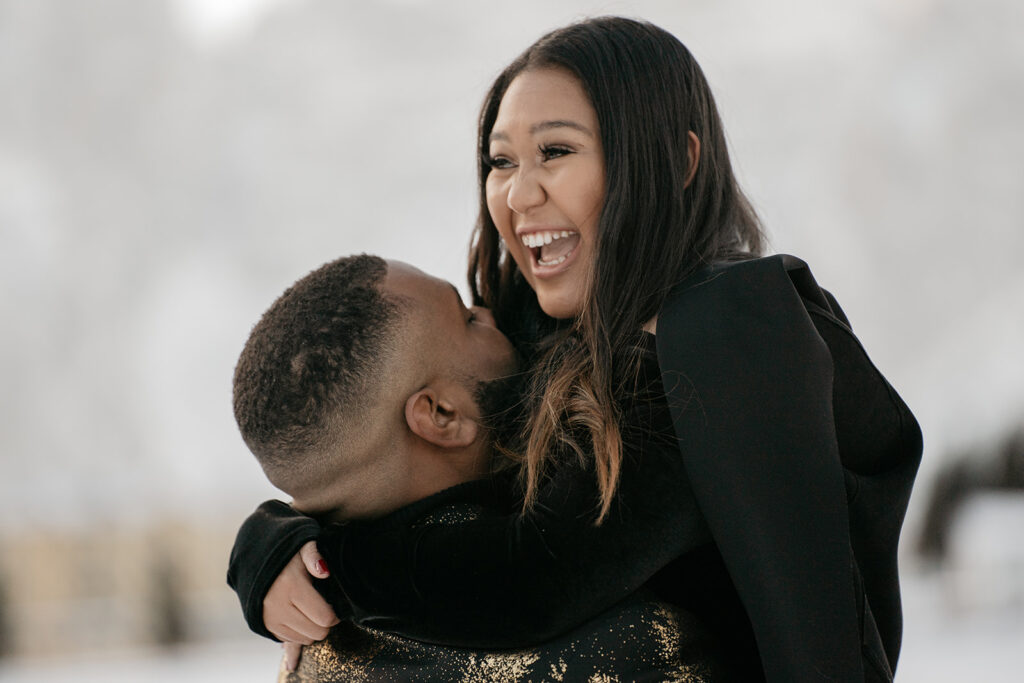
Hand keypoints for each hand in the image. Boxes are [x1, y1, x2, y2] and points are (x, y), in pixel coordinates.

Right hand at [263, 541, 339, 670]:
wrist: (256, 560)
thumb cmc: (287, 554)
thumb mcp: (302, 546)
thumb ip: (314, 555)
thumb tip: (325, 572)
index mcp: (291, 586)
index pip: (325, 618)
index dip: (336, 614)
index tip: (334, 604)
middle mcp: (278, 606)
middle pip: (317, 632)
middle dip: (325, 622)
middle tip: (323, 605)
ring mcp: (270, 619)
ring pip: (306, 639)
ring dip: (313, 627)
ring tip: (310, 608)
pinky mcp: (265, 627)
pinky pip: (292, 639)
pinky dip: (300, 631)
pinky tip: (298, 613)